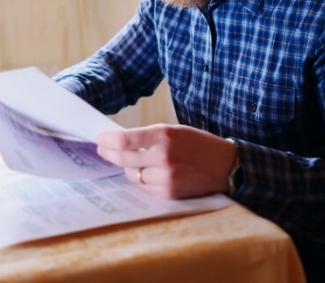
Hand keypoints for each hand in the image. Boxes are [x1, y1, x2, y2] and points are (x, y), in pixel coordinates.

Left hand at [96, 124, 237, 198]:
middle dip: (109, 153)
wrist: (225, 166)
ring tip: (130, 160)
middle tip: (102, 149)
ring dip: (128, 167)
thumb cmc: (199, 144)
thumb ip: (149, 136)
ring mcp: (165, 177)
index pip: (125, 140)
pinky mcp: (168, 192)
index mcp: (164, 135)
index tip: (99, 138)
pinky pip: (144, 186)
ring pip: (132, 174)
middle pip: (123, 158)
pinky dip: (142, 179)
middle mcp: (163, 156)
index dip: (107, 140)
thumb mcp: (175, 131)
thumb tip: (121, 142)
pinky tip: (147, 172)